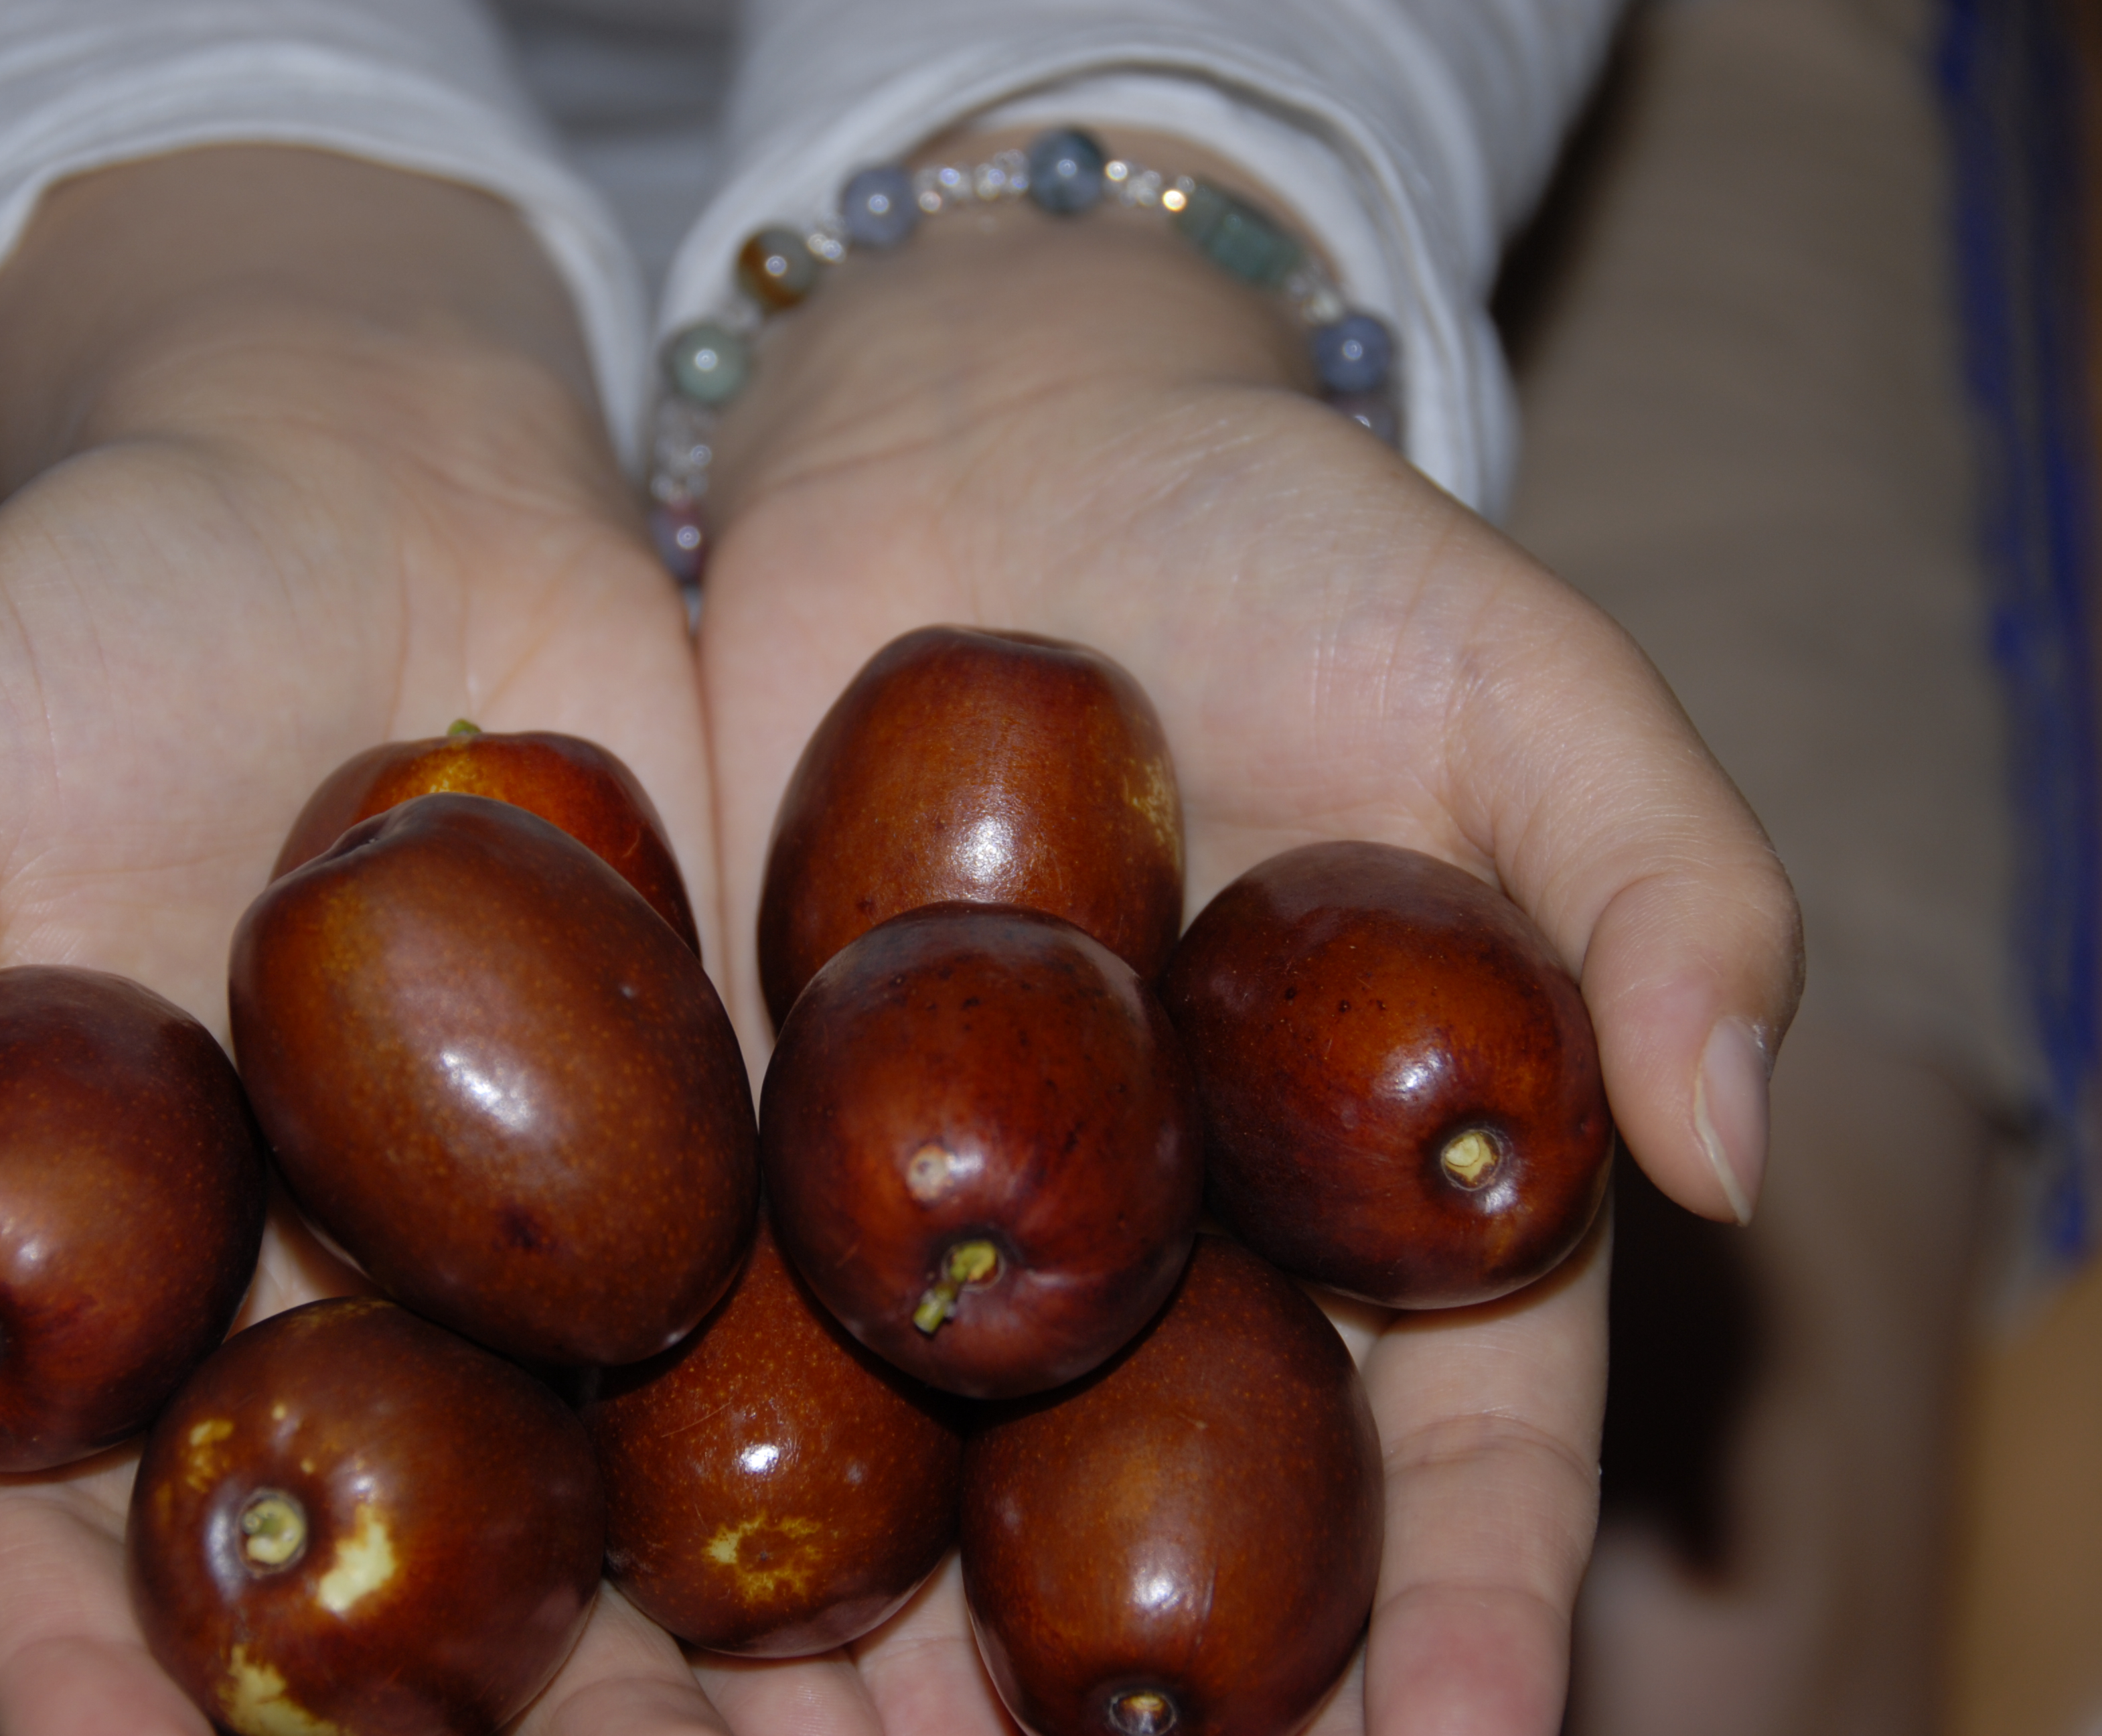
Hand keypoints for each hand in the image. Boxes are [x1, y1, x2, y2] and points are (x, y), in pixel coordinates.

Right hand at [0, 148, 722, 1732]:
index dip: (105, 1686)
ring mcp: (525, 1241)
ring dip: (725, 1661)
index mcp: (102, 1276)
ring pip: (603, 1510)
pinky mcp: (707, 1136)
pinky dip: (874, 1450)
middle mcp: (318, 1305)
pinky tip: (958, 1566)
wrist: (377, 472)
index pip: (60, 1553)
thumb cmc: (101, 605)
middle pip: (378, 1577)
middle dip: (485, 1727)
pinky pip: (779, 1323)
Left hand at [693, 129, 1799, 1734]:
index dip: (1474, 1607)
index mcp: (1376, 1178)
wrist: (981, 434)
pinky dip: (717, 1454)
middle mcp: (1170, 1234)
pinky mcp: (765, 1116)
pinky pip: (750, 1318)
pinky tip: (665, 1578)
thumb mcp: (1519, 674)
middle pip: (1194, 1514)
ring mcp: (956, 1193)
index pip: (1461, 1444)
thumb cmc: (1285, 534)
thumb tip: (1724, 1136)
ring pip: (959, 1475)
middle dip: (1177, 1677)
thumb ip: (1656, 879)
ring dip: (917, 1649)